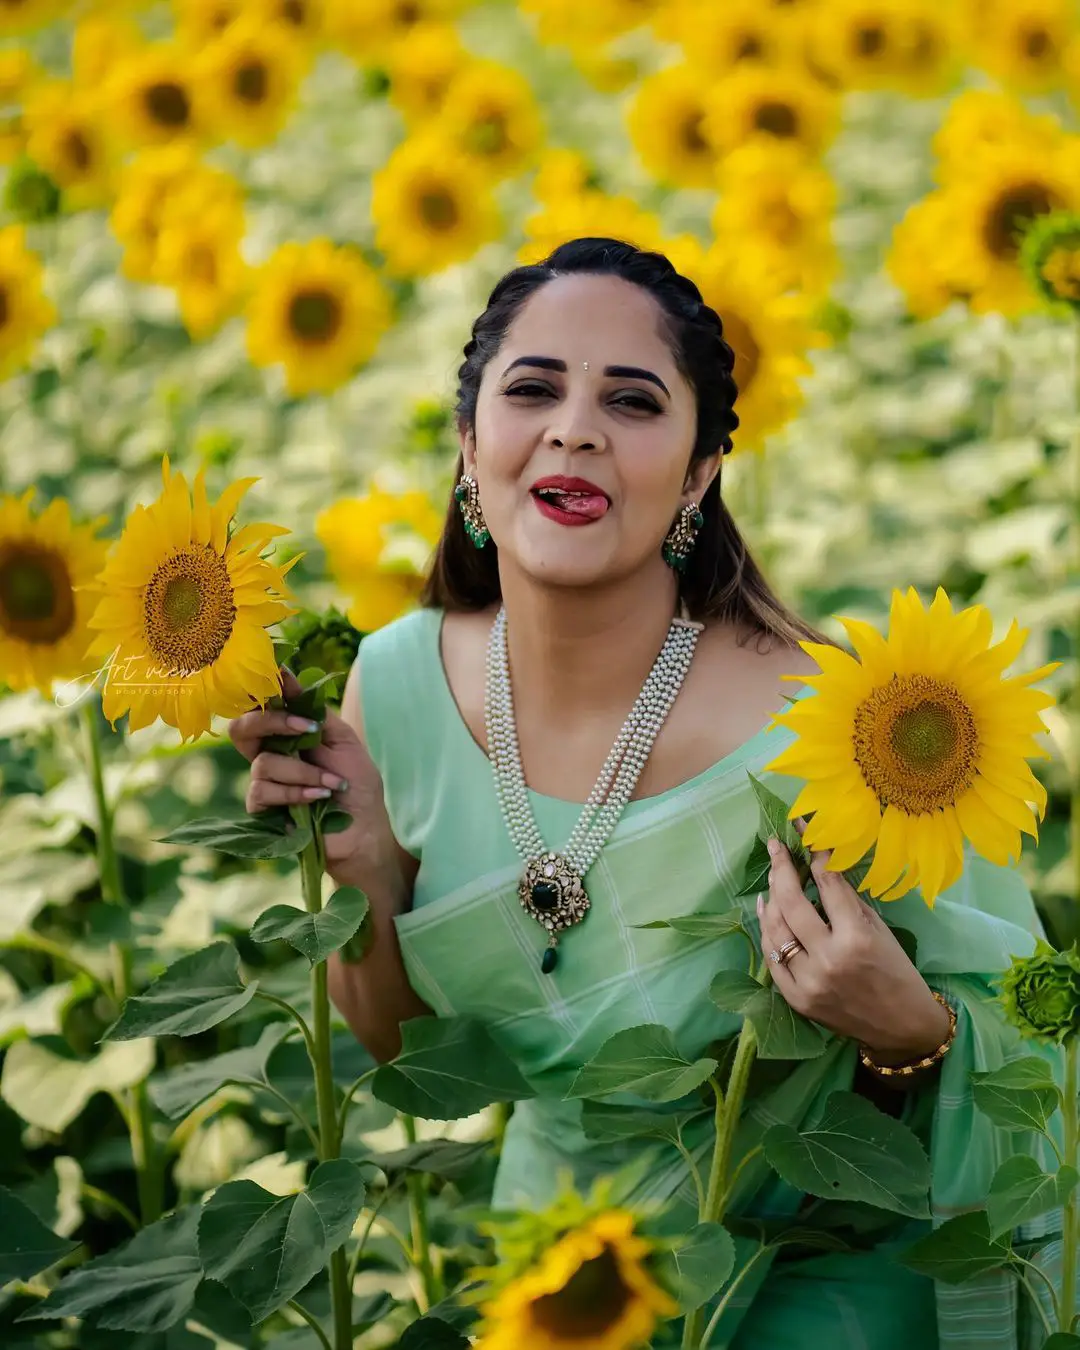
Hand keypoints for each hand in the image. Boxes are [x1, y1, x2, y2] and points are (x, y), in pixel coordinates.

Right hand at [228, 668, 396, 871]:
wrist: (364, 828)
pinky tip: (319, 798)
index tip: (281, 675)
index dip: (266, 689)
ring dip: (304, 772)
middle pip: (241, 728)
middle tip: (304, 728)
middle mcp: (271, 753)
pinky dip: (296, 792)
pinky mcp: (263, 809)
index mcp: (288, 734)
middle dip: (271, 722)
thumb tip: (289, 679)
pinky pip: (263, 791)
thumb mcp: (344, 741)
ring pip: (262, 763)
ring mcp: (265, 781)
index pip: (263, 706)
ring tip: (332, 785)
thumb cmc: (357, 784)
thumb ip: (316, 712)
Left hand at [756, 822, 950, 1063]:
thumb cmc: (897, 972)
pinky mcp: (796, 999)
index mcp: (855, 938)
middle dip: (781, 867)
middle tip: (775, 846)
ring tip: (772, 875)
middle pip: (791, 902)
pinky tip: (765, 909)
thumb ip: (846, 903)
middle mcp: (827, 958)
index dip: (814, 851)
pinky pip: (771, 957)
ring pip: (775, 928)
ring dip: (770, 896)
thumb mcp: (879, 930)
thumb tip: (819, 869)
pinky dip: (766, 930)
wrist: (902, 1028)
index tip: (802, 828)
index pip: (827, 882)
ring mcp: (808, 981)